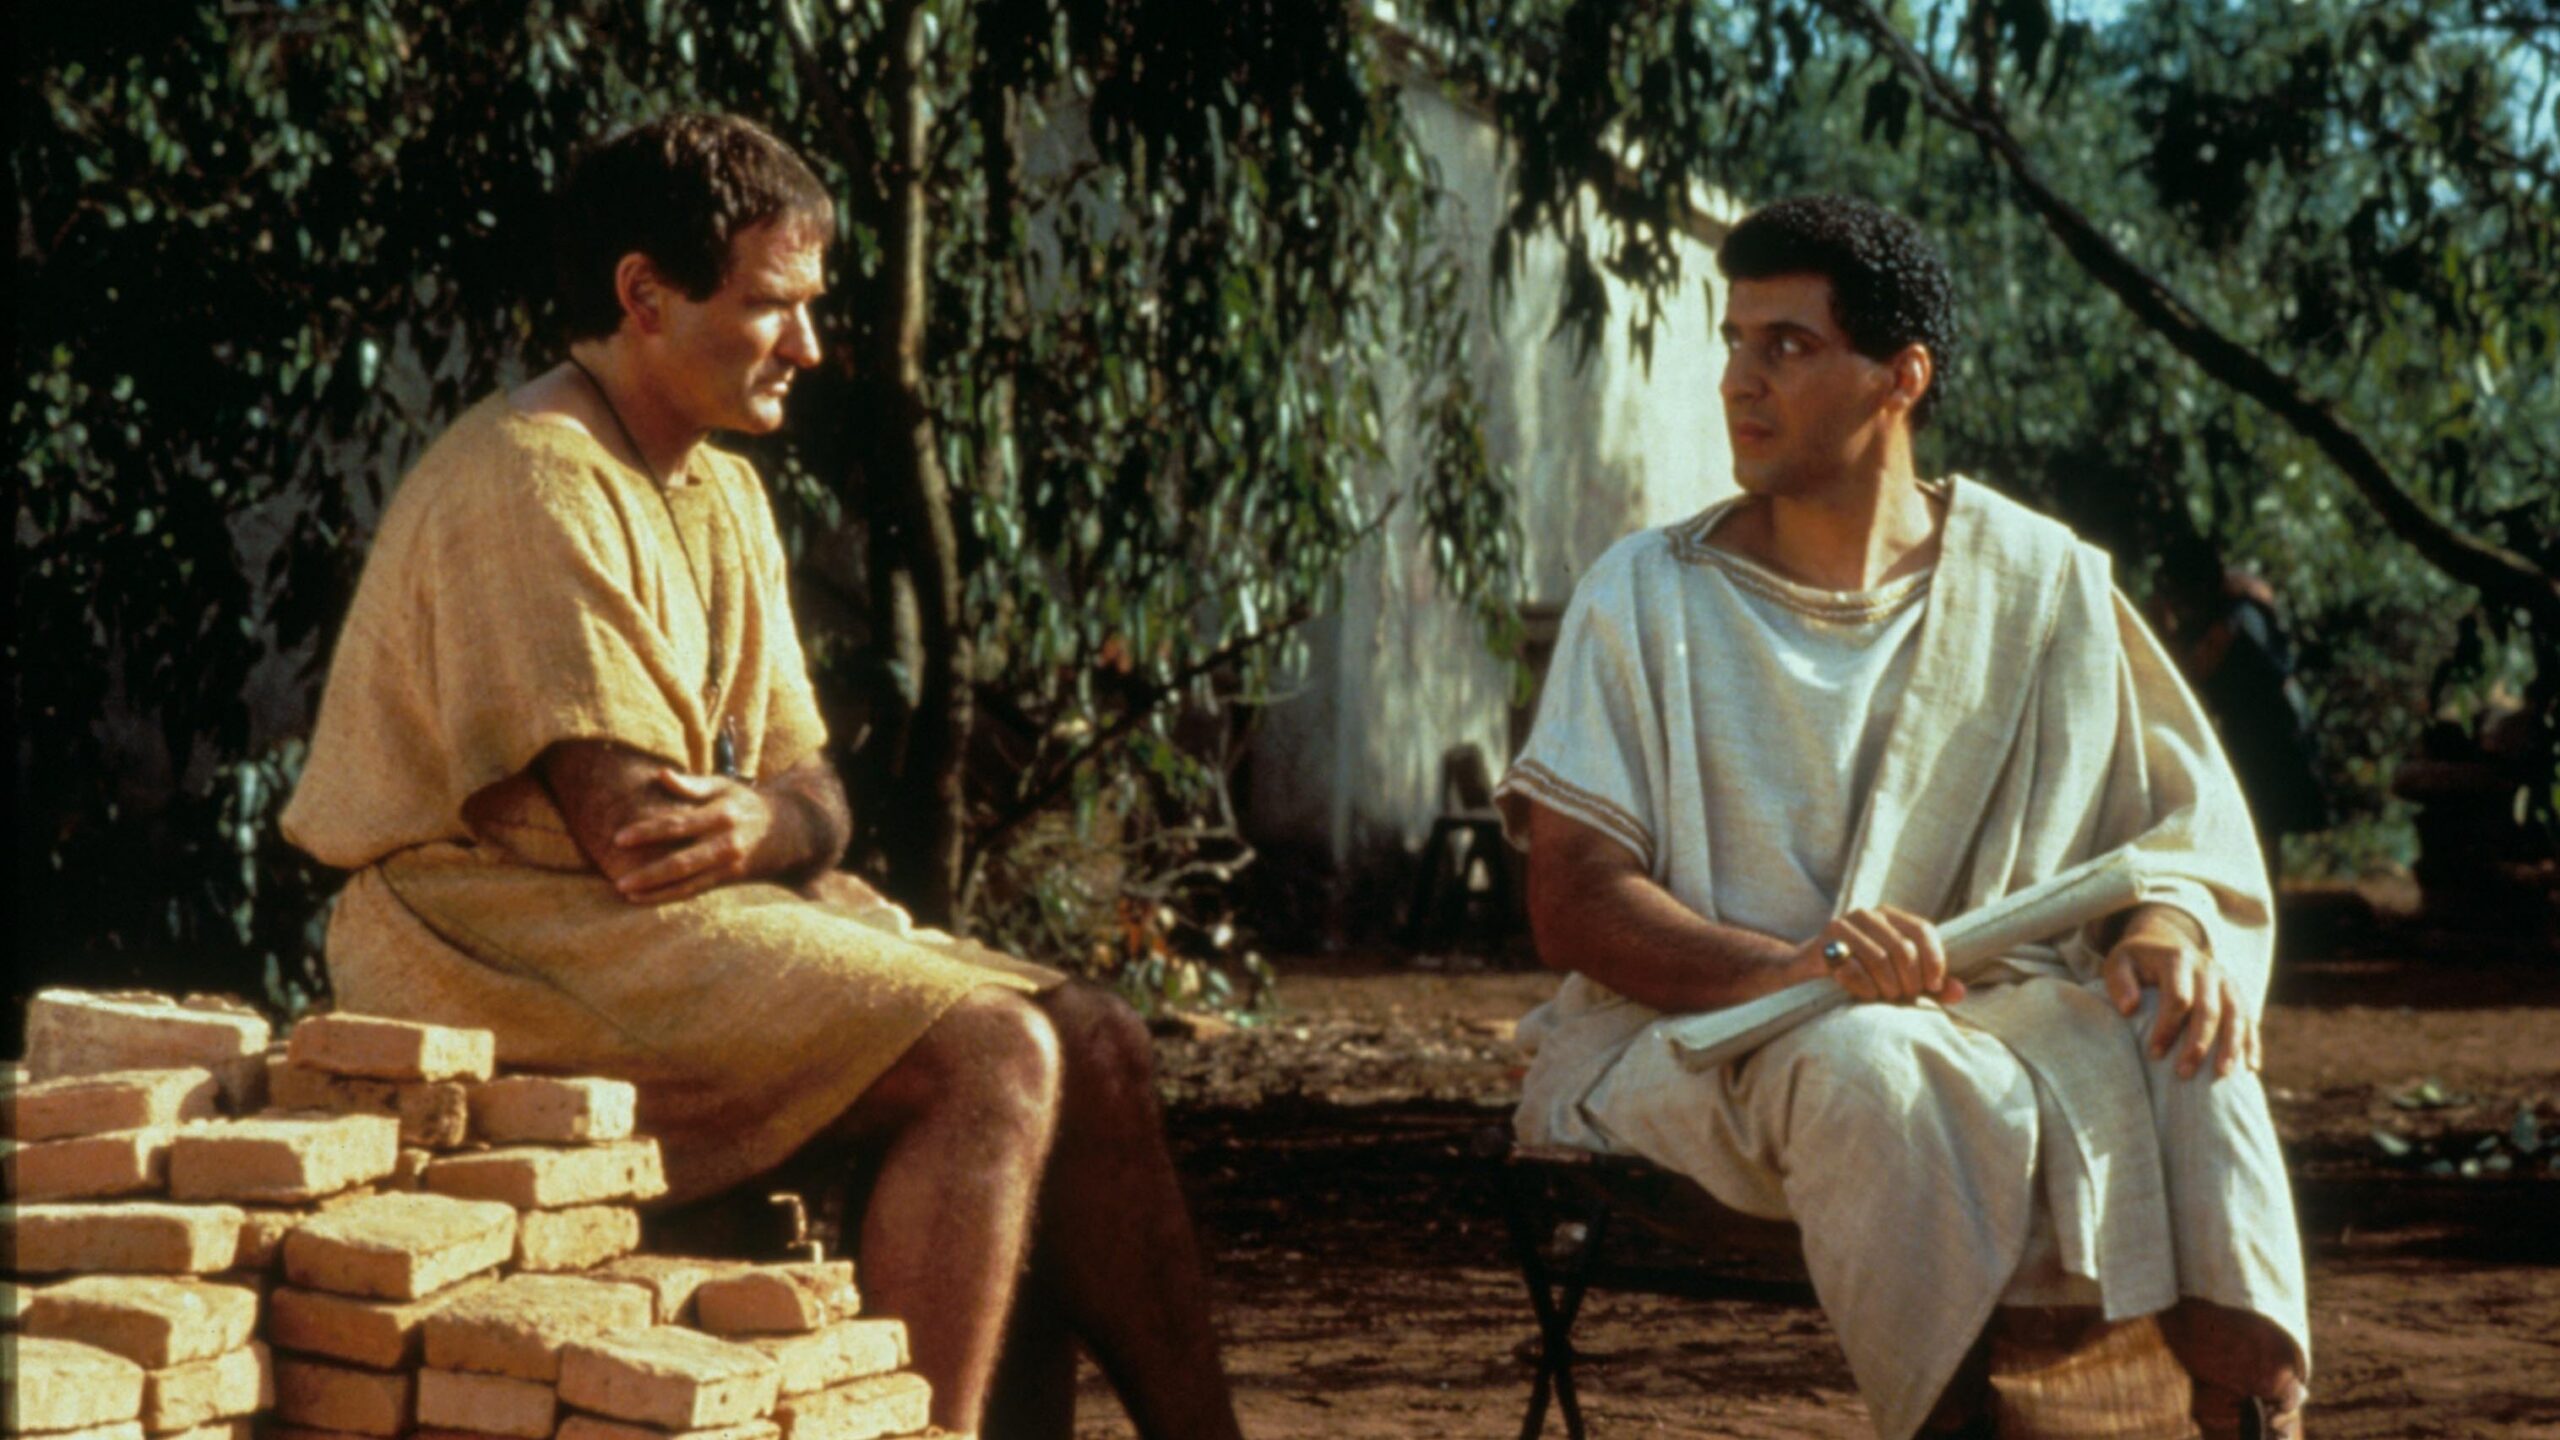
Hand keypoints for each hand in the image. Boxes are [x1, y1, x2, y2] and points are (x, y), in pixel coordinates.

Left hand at [608, 768, 783, 903]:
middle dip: (649, 873)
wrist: (789, 831)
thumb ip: (692, 784)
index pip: (678, 824)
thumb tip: (661, 774)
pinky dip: (669, 895)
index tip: (619, 838)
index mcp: (720, 814)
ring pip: (688, 882)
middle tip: (619, 880)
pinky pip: (695, 890)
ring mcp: (729, 864)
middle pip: (682, 861)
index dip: (647, 832)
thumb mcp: (724, 787)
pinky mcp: (729, 879)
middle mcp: (725, 842)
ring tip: (625, 892)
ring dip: (656, 890)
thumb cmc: (745, 804)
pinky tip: (644, 898)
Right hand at [1805, 905, 1964, 1004]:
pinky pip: (1853, 969)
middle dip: (1909, 980)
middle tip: (1904, 997)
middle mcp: (1869, 915)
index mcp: (1891, 917)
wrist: (1807, 974)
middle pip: (1903, 948)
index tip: (1933, 986)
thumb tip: (1960, 992)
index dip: (1934, 960)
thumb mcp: (1899, 980)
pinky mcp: (1825, 943)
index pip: (1923, 930)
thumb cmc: (1861, 977)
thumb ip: (1930, 985)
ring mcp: (1844, 926)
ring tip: (1885, 997)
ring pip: (1880, 958)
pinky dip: (1865, 988)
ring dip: (1887, 986)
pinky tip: (1866, 995)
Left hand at [2100, 911, 2254, 1079]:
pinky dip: (2251, 1043)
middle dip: (2198, 1044)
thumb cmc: (2137, 962)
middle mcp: (2207, 969)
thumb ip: (2120, 983)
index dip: (2167, 1028)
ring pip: (2236, 1015)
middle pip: (2209, 1010)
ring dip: (2231, 1046)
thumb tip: (2129, 1009)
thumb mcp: (2119, 964)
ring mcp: (2226, 981)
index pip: (2178, 998)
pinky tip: (2250, 1068)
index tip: (2154, 1054)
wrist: (2164, 942)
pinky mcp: (2237, 994)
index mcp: (2178, 959)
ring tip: (2222, 1075)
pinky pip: (2249, 1019)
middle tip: (2184, 1073)